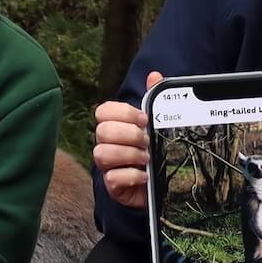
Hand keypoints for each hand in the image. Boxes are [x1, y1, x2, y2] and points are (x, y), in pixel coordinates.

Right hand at [94, 71, 164, 209]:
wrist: (160, 184)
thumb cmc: (153, 152)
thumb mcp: (156, 125)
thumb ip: (154, 100)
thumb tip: (154, 76)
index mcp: (115, 126)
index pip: (103, 111)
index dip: (123, 113)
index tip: (143, 119)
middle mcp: (106, 144)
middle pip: (102, 131)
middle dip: (129, 135)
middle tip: (146, 141)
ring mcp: (107, 166)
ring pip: (102, 153)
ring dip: (129, 155)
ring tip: (146, 159)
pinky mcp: (113, 186)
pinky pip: (112, 178)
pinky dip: (131, 176)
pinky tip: (144, 175)